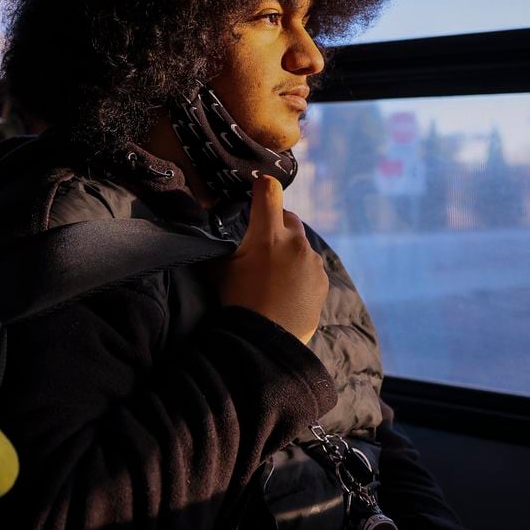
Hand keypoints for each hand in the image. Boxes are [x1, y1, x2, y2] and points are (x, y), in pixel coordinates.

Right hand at [216, 175, 327, 343]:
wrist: (264, 341)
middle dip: (276, 225)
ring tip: (273, 277)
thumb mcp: (219, 271)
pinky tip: (286, 292)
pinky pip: (311, 268)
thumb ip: (220, 248)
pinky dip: (300, 274)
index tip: (258, 191)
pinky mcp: (322, 282)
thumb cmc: (237, 302)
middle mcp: (295, 243)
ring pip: (300, 246)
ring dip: (289, 253)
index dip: (262, 188)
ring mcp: (312, 262)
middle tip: (262, 245)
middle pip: (289, 218)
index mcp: (268, 234)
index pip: (269, 191)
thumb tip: (207, 236)